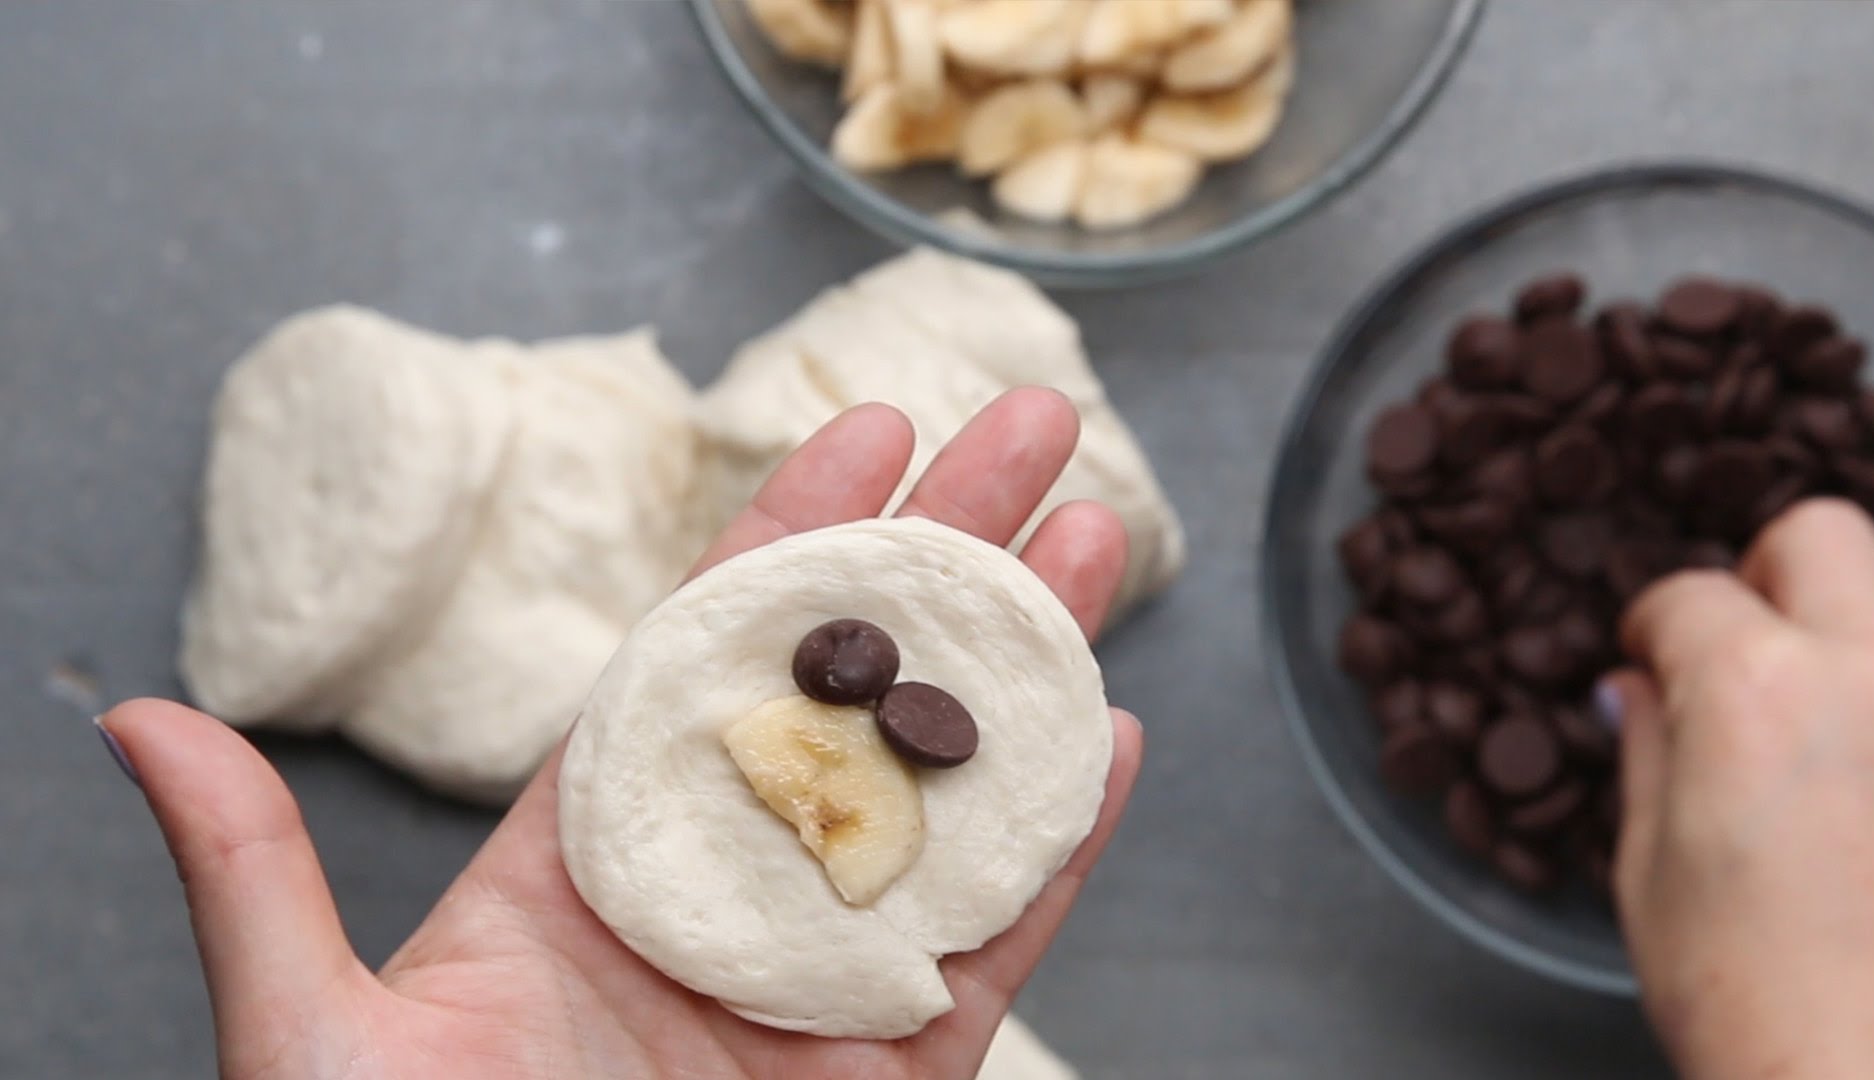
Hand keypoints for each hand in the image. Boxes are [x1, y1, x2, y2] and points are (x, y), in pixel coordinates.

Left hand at [100, 388, 1142, 1079]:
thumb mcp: (317, 1034)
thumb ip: (256, 874)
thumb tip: (140, 721)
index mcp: (593, 857)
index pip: (708, 659)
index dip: (794, 537)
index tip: (867, 426)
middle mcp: (722, 891)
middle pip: (855, 690)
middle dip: (946, 554)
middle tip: (1029, 429)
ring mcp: (817, 975)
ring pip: (944, 792)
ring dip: (1023, 667)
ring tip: (1095, 543)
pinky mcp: (891, 1069)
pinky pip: (991, 942)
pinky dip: (1056, 844)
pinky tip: (1104, 737)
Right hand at [1608, 499, 1873, 1079]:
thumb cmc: (1753, 1003)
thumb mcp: (1652, 870)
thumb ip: (1650, 752)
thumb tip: (1640, 691)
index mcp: (1754, 691)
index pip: (1689, 597)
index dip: (1654, 629)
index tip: (1650, 657)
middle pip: (1822, 537)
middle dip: (1769, 574)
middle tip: (1750, 640)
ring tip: (1849, 681)